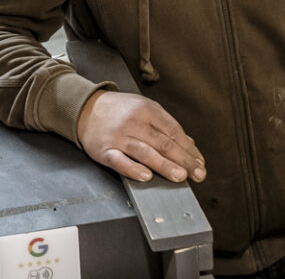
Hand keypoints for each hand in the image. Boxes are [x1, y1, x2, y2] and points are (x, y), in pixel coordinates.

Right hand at [77, 90, 205, 184]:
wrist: (85, 108)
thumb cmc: (118, 110)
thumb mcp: (144, 108)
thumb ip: (165, 126)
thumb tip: (189, 145)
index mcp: (147, 109)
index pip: (173, 131)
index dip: (188, 148)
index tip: (199, 162)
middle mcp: (134, 122)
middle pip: (163, 143)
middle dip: (183, 160)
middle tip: (197, 173)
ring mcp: (119, 137)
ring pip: (145, 152)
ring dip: (164, 165)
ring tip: (180, 176)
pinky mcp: (104, 150)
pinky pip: (120, 161)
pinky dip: (133, 169)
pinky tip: (146, 176)